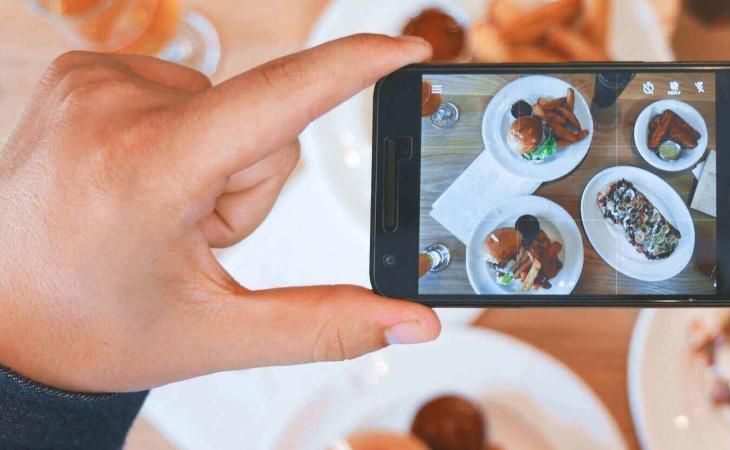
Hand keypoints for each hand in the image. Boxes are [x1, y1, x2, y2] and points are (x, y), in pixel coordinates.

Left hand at [0, 35, 439, 392]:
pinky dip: (181, 137)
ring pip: (227, 107)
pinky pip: (184, 91)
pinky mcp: (82, 73)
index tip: (407, 47)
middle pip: (263, 124)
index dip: (354, 66)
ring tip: (156, 212)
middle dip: (251, 184)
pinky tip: (137, 181)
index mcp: (148, 172)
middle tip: (191, 236)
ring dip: (215, 162)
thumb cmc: (89, 327)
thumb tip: (413, 324)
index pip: (278, 99)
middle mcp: (114, 109)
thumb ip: (327, 325)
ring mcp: (91, 84)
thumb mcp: (216, 336)